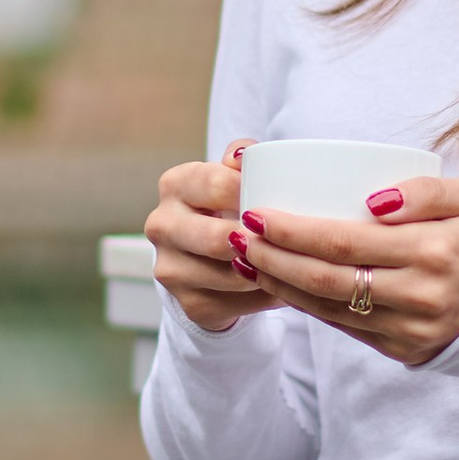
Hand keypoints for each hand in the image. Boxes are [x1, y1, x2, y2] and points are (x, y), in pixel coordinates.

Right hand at [148, 147, 276, 332]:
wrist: (207, 259)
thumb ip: (242, 160)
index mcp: (174, 185)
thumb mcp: (232, 178)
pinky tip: (283, 285)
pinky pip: (239, 304)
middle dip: (257, 241)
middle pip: (216, 238)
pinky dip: (267, 296)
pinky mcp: (188, 303)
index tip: (280, 198)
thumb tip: (244, 155)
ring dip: (268, 272)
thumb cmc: (227, 207)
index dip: (253, 192)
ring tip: (296, 263)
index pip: (216, 183)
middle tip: (289, 240)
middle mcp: (162, 225)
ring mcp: (170, 268)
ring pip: (232, 276)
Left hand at [230, 172, 458, 369]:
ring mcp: (408, 328)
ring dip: (279, 283)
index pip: (345, 241)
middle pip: (326, 276)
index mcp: (433, 251)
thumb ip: (427, 189)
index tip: (257, 212)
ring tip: (247, 258)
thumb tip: (374, 200)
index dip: (293, 230)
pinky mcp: (399, 350)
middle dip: (273, 255)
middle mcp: (419, 294)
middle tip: (239, 234)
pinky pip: (341, 327)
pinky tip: (280, 284)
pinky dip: (304, 305)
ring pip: (327, 307)